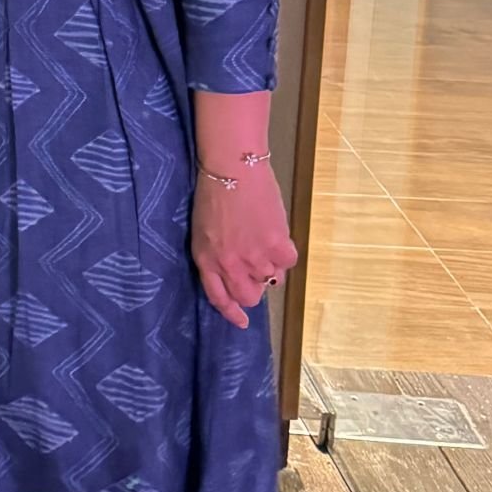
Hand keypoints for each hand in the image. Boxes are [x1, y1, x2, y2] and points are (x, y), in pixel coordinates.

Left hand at [190, 166, 296, 328]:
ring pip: (271, 280)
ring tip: (262, 239)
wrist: (233, 170)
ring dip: (269, 266)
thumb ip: (218, 256)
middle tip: (256, 268)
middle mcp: (229, 265)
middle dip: (253, 288)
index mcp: (206, 260)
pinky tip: (276, 234)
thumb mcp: (204, 231)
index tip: (242, 322)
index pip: (219, 298)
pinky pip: (288, 263)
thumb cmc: (214, 194)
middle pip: (248, 297)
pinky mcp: (277, 247)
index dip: (232, 313)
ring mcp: (254, 258)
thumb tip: (240, 273)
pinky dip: (284, 253)